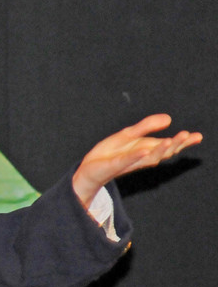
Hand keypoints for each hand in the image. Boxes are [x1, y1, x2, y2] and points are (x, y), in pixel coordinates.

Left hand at [72, 114, 202, 206]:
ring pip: (149, 158)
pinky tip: (144, 151)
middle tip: (187, 136)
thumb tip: (169, 118)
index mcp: (147, 149)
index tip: (198, 136)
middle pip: (163, 152)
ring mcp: (129, 162)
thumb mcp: (128, 134)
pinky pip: (127, 161)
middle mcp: (142, 157)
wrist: (89, 168)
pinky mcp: (114, 165)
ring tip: (170, 140)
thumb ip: (146, 126)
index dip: (184, 142)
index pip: (169, 146)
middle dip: (176, 145)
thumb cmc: (111, 152)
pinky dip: (136, 156)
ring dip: (160, 150)